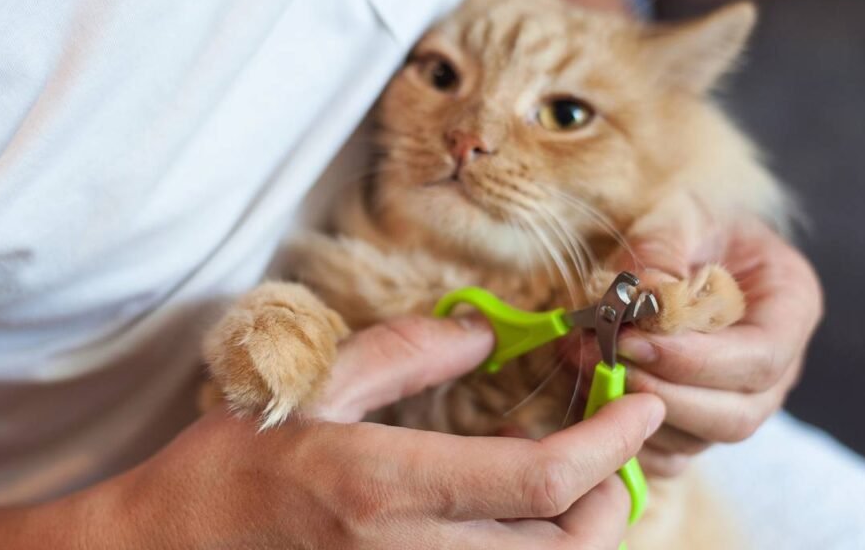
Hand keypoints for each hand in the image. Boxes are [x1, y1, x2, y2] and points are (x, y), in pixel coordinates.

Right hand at [0, 317, 664, 548]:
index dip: (610, 443)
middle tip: (616, 446)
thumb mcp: (310, 393)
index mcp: (383, 487)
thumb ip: (403, 356)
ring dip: (582, 532)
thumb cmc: (227, 474)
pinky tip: (521, 517)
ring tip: (582, 482)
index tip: (638, 406)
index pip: (539, 479)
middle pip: (564, 546)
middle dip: (612, 494)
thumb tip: (479, 335)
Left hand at [572, 220, 822, 476]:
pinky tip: (591, 391)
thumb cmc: (688, 220)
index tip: (631, 342)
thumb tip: (644, 298)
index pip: (759, 358)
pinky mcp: (700, 420)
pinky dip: (630, 436)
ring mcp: (740, 399)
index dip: (695, 360)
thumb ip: (662, 249)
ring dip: (636, 412)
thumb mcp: (678, 212)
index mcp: (790, 305)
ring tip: (582, 360)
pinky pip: (672, 453)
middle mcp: (777, 365)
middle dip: (661, 392)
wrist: (676, 239)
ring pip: (701, 438)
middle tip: (598, 357)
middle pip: (737, 413)